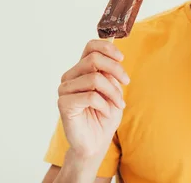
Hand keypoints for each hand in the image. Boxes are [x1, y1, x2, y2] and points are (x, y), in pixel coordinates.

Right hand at [57, 40, 130, 158]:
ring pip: (94, 79)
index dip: (107, 48)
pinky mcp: (63, 104)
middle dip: (116, 70)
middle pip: (93, 59)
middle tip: (127, 82)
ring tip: (119, 104)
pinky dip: (105, 105)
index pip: (90, 46)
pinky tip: (106, 112)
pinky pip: (90, 97)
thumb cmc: (105, 115)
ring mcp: (64, 89)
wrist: (96, 143)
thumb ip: (110, 73)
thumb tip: (115, 58)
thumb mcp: (114, 90)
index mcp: (82, 70)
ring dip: (113, 92)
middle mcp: (70, 76)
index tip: (122, 58)